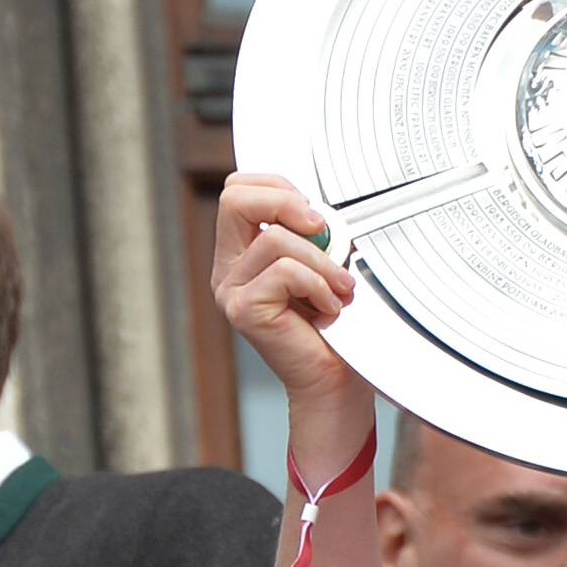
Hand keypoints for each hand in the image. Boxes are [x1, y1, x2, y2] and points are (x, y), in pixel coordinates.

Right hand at [213, 173, 366, 411]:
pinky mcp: (242, 308)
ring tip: (338, 286)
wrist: (333, 380)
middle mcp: (228, 268)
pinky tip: (328, 306)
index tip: (312, 212)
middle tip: (320, 228)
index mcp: (241, 252)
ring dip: (321, 260)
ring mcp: (230, 289)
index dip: (277, 186)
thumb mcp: (321, 262)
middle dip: (286, 202)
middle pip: (234, 198)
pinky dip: (318, 283)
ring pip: (274, 238)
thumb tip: (316, 210)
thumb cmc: (332, 326)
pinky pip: (285, 271)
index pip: (237, 189)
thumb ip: (309, 232)